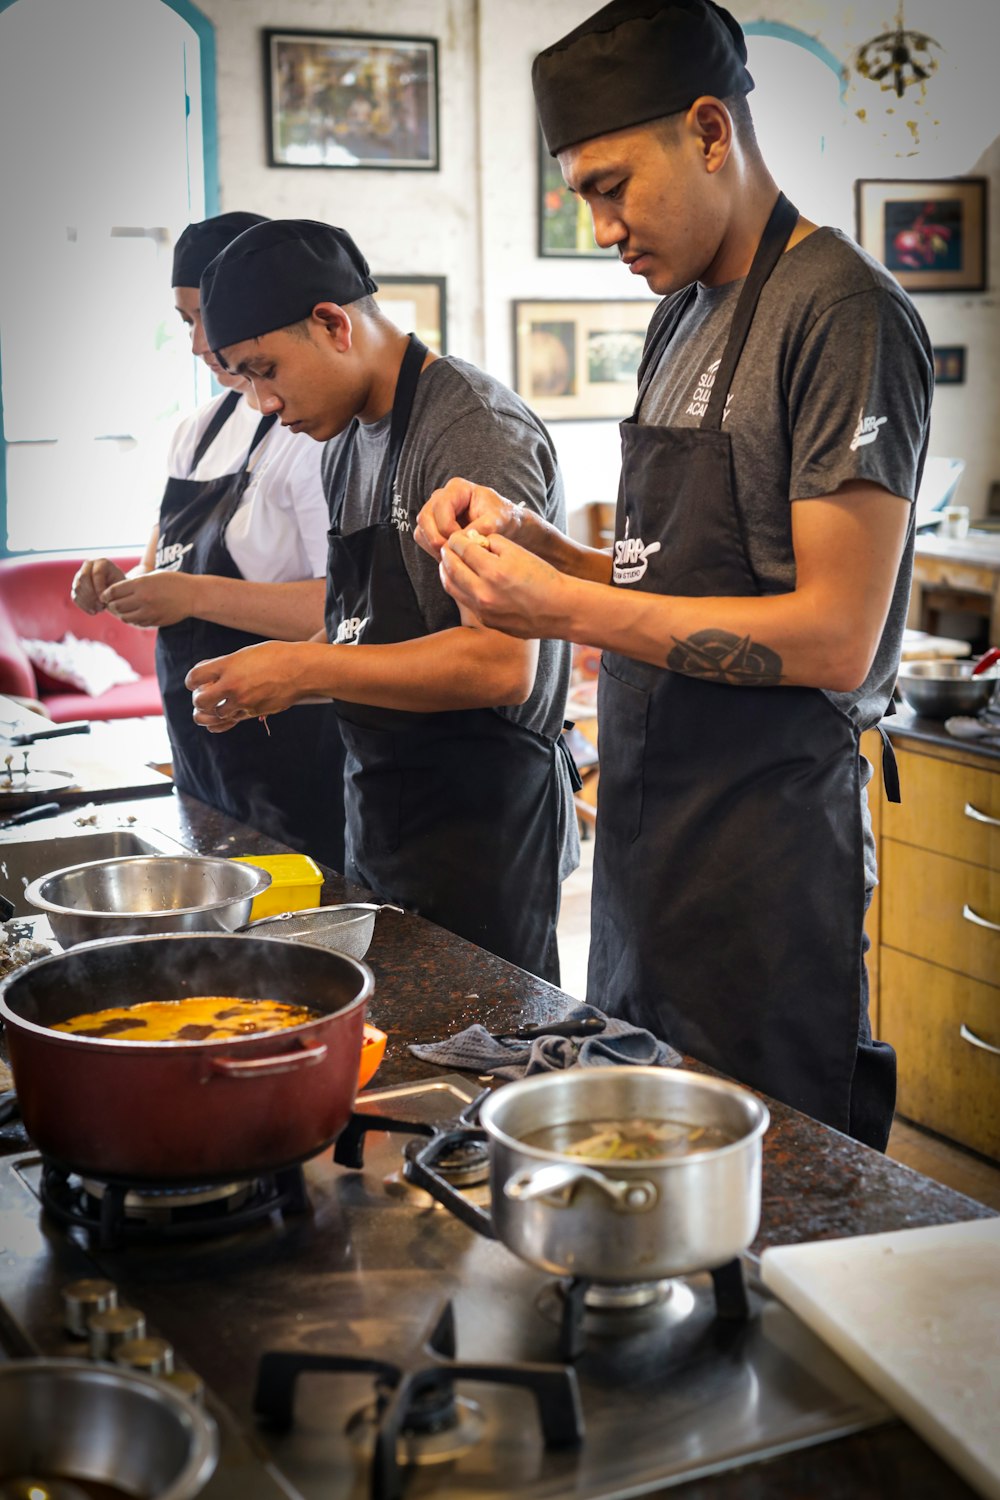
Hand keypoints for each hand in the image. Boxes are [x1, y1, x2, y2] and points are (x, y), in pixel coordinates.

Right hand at [71, 558, 125, 614]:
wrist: (118, 592)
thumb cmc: (122, 588)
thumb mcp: (121, 586)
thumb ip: (113, 588)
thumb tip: (101, 596)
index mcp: (102, 563)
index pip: (96, 573)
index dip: (99, 588)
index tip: (106, 600)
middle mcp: (88, 566)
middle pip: (83, 579)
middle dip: (92, 595)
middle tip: (102, 606)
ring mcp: (80, 575)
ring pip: (77, 588)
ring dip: (88, 601)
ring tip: (100, 609)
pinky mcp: (76, 586)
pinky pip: (75, 597)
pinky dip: (83, 606)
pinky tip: (94, 612)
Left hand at [101, 570, 196, 627]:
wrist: (193, 595)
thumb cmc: (173, 582)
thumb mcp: (152, 575)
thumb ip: (135, 583)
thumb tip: (116, 591)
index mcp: (141, 584)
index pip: (113, 592)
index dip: (105, 594)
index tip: (105, 595)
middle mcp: (143, 599)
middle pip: (116, 606)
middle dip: (111, 605)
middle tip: (111, 603)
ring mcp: (149, 612)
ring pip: (124, 617)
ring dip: (121, 613)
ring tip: (122, 609)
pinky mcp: (154, 621)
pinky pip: (136, 623)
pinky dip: (132, 619)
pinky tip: (135, 614)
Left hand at [186, 642, 305, 731]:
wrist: (301, 669)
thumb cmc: (275, 656)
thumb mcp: (246, 653)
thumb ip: (225, 664)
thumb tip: (207, 672)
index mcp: (228, 665)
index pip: (195, 677)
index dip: (192, 681)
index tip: (196, 682)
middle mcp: (233, 684)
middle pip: (201, 701)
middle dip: (199, 700)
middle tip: (204, 696)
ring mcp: (243, 701)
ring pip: (216, 715)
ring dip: (213, 711)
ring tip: (216, 706)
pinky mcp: (253, 712)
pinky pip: (231, 721)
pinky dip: (223, 721)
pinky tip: (219, 719)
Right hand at [414, 477, 524, 561]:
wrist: (505, 526)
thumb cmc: (503, 518)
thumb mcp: (498, 521)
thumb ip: (482, 528)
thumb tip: (462, 539)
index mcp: (457, 489)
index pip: (440, 507)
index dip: (448, 528)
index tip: (463, 542)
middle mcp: (441, 497)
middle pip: (425, 518)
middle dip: (437, 539)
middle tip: (454, 554)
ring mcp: (434, 512)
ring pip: (421, 531)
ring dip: (434, 547)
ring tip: (454, 556)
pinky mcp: (433, 527)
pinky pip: (423, 540)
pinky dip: (433, 551)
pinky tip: (451, 556)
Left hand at [439, 531, 570, 640]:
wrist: (560, 610)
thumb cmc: (543, 578)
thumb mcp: (520, 553)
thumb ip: (493, 543)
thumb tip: (474, 541)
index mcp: (493, 571)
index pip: (463, 549)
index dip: (456, 540)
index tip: (456, 536)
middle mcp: (484, 593)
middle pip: (452, 568)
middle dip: (447, 554)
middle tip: (446, 547)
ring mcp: (483, 609)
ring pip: (452, 587)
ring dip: (447, 572)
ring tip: (448, 563)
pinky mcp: (486, 620)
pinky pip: (465, 601)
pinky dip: (459, 587)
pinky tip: (463, 580)